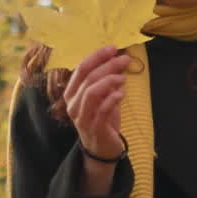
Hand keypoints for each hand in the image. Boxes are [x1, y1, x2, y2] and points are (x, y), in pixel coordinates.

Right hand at [64, 46, 129, 161]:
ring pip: (91, 92)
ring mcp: (81, 117)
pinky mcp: (94, 128)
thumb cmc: (101, 119)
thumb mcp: (103, 96)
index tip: (113, 48)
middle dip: (108, 65)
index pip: (81, 68)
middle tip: (124, 60)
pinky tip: (122, 93)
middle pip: (88, 78)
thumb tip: (118, 58)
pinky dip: (113, 98)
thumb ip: (107, 79)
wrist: (102, 149)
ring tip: (123, 78)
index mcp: (71, 92)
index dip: (97, 56)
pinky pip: (102, 109)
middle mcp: (73, 104)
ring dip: (109, 81)